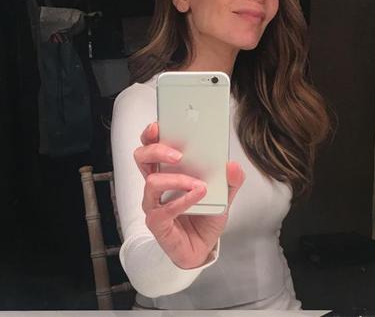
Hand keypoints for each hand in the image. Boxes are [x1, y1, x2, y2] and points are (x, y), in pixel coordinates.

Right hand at [133, 122, 244, 268]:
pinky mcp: (157, 222)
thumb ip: (230, 180)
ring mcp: (153, 203)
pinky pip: (163, 209)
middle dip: (157, 150)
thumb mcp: (224, 195)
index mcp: (167, 171)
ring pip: (151, 181)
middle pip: (142, 157)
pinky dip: (182, 200)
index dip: (151, 135)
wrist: (202, 247)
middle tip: (178, 154)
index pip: (151, 146)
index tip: (158, 126)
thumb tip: (232, 165)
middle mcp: (156, 185)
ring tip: (197, 183)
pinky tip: (197, 196)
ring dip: (176, 179)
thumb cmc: (204, 216)